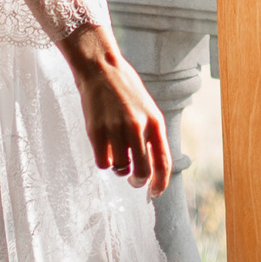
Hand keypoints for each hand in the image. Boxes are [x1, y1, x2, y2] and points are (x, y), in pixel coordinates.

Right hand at [57, 22, 172, 195]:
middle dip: (138, 181)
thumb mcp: (147, 109)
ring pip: (121, 168)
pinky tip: (104, 149)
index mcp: (155, 122)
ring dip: (119, 168)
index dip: (161, 183)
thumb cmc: (125, 90)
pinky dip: (104, 161)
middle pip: (142, 171)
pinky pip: (103, 162)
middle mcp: (138, 128)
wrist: (101, 69)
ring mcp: (116, 130)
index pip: (163, 162)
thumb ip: (150, 135)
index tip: (155, 193)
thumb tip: (150, 168)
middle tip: (132, 180)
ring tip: (116, 152)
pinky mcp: (97, 131)